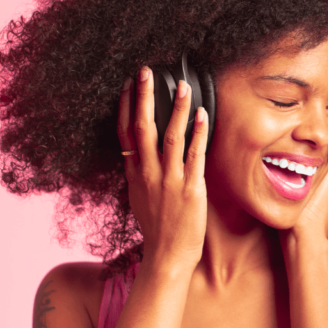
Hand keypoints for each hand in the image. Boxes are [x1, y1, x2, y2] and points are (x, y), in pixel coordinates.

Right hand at [117, 67, 209, 270]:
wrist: (167, 255)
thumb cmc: (156, 227)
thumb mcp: (139, 197)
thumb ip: (139, 173)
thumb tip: (137, 156)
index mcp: (134, 174)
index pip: (124, 133)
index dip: (125, 106)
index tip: (127, 85)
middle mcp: (148, 173)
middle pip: (142, 128)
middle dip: (143, 97)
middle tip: (146, 72)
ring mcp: (168, 180)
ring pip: (170, 136)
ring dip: (176, 109)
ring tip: (182, 87)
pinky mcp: (190, 189)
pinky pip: (194, 155)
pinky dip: (198, 133)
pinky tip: (203, 115)